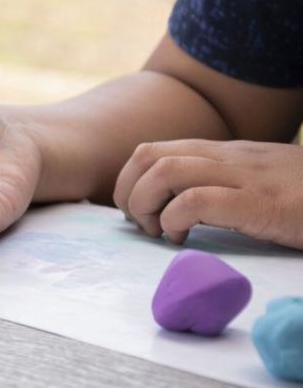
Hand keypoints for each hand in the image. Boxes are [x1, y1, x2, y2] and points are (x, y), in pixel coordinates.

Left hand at [114, 139, 302, 248]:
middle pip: (148, 155)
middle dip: (128, 190)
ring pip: (166, 171)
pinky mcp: (260, 203)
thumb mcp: (254, 181)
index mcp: (221, 153)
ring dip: (146, 203)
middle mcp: (226, 157)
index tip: (137, 211)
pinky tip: (182, 239)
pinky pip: (198, 200)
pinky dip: (175, 218)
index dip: (129, 179)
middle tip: (139, 223)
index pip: (153, 150)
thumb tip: (173, 205)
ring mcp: (243, 176)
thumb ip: (217, 184)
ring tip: (157, 230)